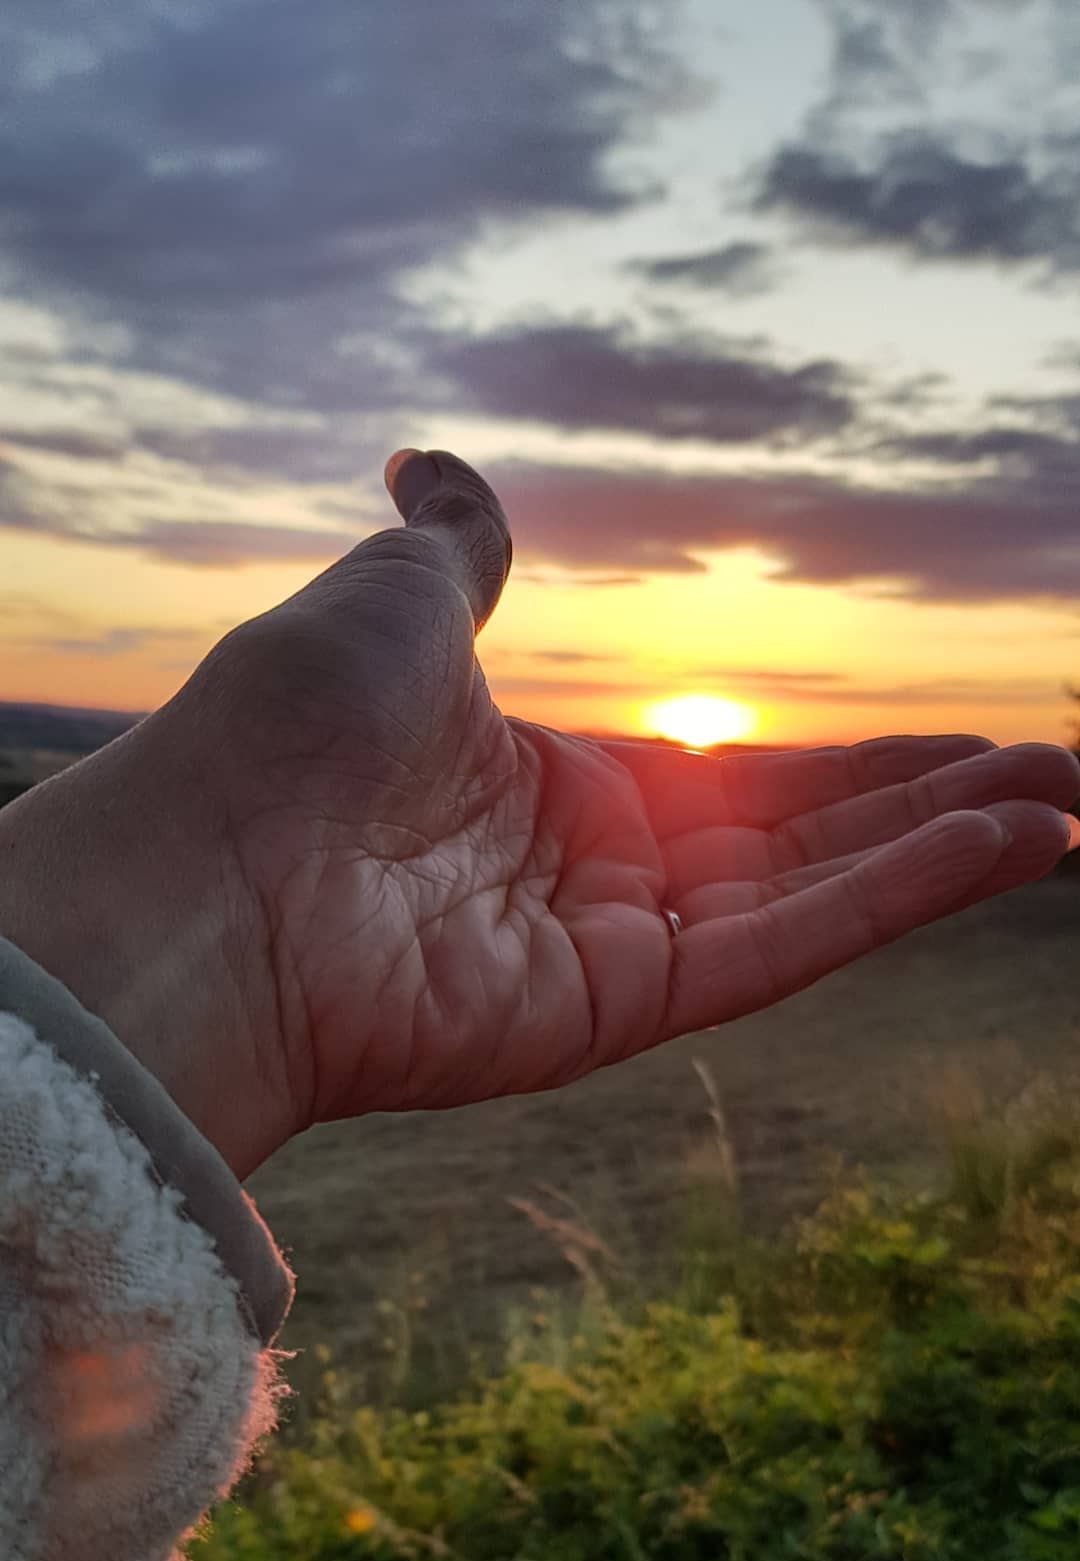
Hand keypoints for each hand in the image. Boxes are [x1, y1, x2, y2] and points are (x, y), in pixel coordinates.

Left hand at [2, 448, 1076, 1176]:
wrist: (219, 862)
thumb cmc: (295, 722)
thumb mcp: (398, 598)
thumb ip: (459, 547)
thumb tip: (435, 464)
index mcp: (556, 787)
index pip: (744, 778)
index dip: (855, 765)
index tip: (953, 743)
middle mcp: (598, 877)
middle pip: (801, 841)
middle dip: (929, 811)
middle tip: (1055, 774)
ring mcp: (615, 949)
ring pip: (816, 897)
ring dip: (947, 852)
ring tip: (1067, 806)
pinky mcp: (625, 1007)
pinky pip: (790, 947)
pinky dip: (901, 898)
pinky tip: (1011, 847)